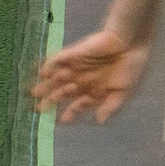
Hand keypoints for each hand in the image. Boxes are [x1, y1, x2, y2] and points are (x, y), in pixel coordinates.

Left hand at [31, 28, 153, 123]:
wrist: (130, 43)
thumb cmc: (131, 68)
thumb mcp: (124, 91)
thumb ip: (111, 106)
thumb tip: (100, 122)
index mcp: (96, 91)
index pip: (78, 105)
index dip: (69, 114)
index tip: (60, 122)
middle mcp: (84, 81)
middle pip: (63, 93)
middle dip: (50, 101)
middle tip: (37, 109)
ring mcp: (77, 67)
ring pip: (57, 79)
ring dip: (46, 85)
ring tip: (33, 93)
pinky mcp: (73, 54)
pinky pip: (58, 61)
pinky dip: (49, 66)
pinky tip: (42, 73)